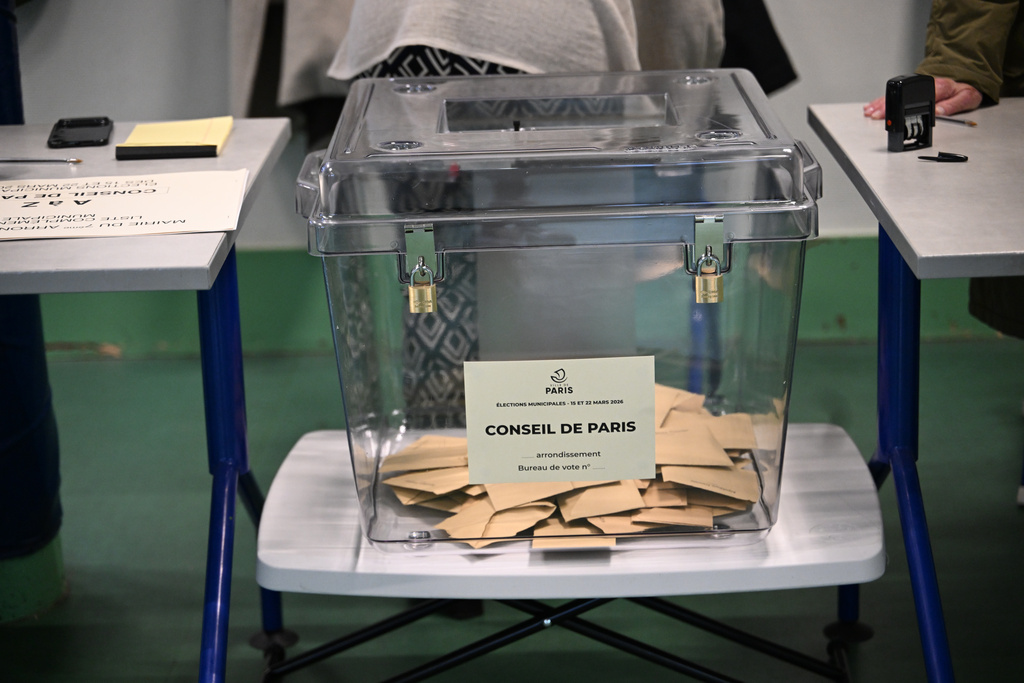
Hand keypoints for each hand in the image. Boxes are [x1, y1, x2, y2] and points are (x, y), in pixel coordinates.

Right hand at [863, 77, 982, 118]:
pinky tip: (872, 105)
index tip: (897, 114)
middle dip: (887, 105)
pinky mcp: (911, 89)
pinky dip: (882, 100)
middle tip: (877, 115)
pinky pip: (895, 94)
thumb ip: (954, 105)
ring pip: (896, 94)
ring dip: (881, 103)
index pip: (918, 98)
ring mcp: (916, 87)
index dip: (906, 106)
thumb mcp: (967, 98)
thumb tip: (940, 112)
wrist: (962, 80)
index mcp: (940, 87)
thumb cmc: (963, 91)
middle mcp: (925, 84)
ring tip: (870, 111)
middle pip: (903, 96)